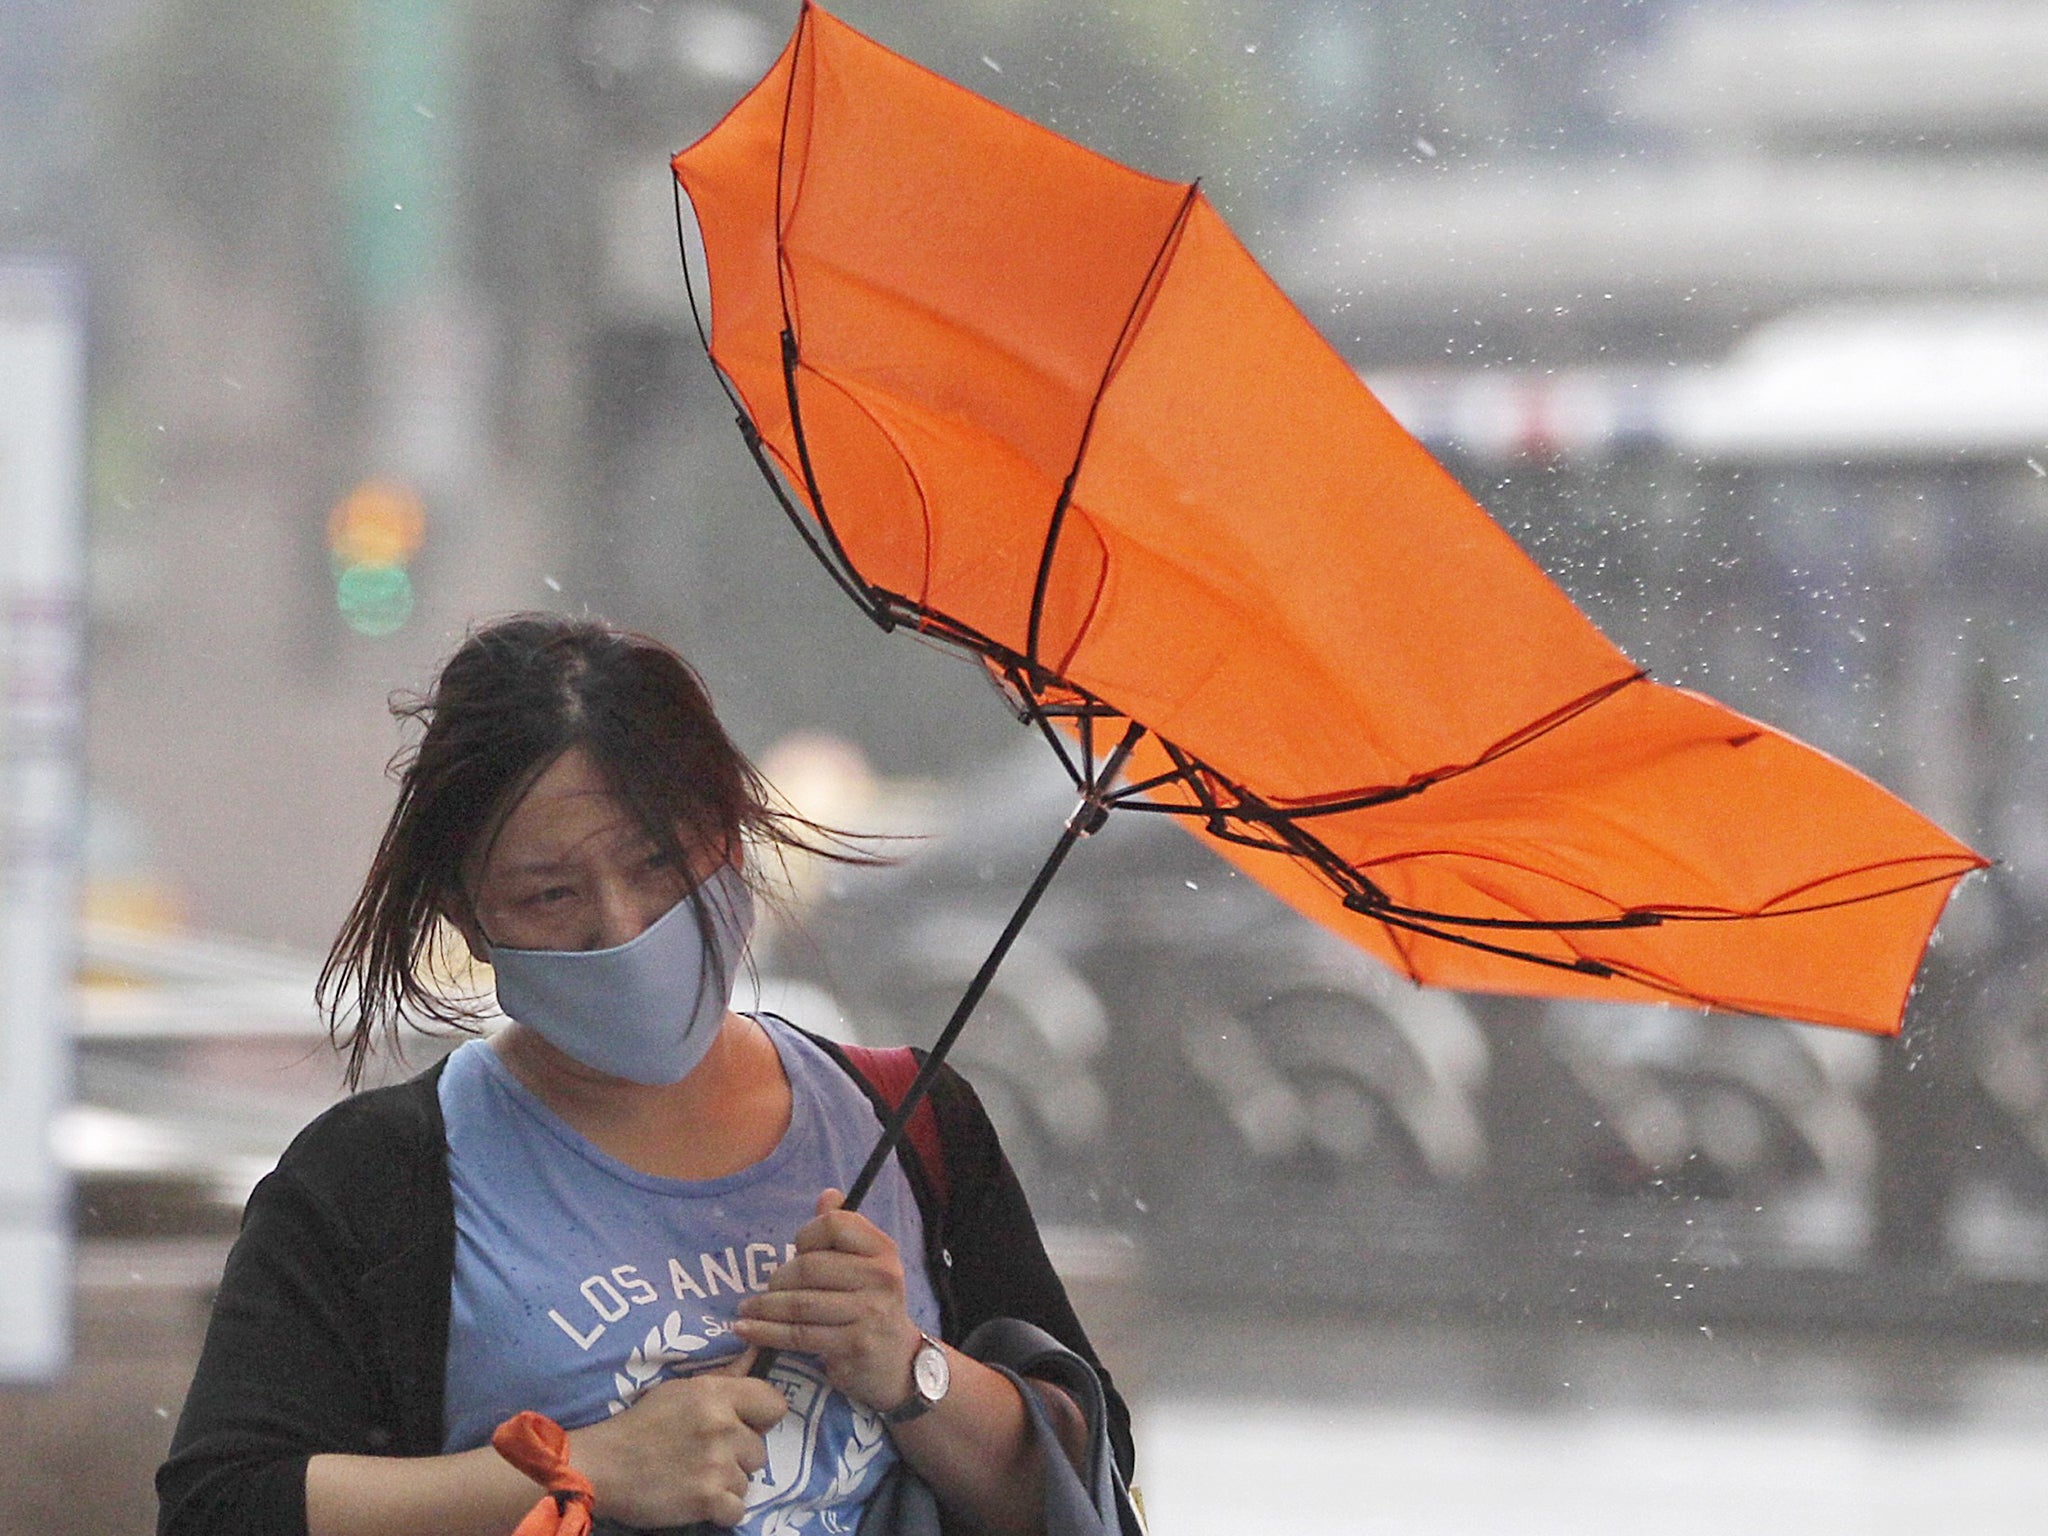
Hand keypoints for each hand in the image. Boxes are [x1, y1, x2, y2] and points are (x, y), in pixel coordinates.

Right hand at [569, 1351, 787, 1528]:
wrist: (601, 1466)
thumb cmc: (640, 1424)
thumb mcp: (681, 1389)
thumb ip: (726, 1377)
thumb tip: (757, 1352)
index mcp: (716, 1393)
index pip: (775, 1405)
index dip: (761, 1419)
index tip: (742, 1427)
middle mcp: (722, 1426)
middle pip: (760, 1450)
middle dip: (738, 1457)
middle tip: (705, 1456)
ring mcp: (716, 1464)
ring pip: (748, 1482)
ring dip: (726, 1484)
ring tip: (695, 1477)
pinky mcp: (707, 1499)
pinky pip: (737, 1511)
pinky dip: (719, 1511)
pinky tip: (697, 1500)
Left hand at [734, 1189, 922, 1411]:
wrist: (898, 1363)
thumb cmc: (872, 1306)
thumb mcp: (867, 1265)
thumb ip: (844, 1231)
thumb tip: (827, 1195)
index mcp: (882, 1249)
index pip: (834, 1225)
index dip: (806, 1236)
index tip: (798, 1252)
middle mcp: (880, 1277)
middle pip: (810, 1266)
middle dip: (779, 1278)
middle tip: (767, 1291)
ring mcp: (868, 1312)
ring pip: (800, 1303)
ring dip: (765, 1306)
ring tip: (747, 1309)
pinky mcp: (852, 1345)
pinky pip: (798, 1335)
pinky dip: (765, 1332)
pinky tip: (745, 1329)